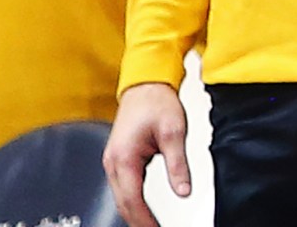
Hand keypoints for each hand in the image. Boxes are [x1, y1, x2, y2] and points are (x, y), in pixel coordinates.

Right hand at [103, 82, 190, 226]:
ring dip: (133, 213)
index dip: (144, 220)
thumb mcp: (174, 133)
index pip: (132, 199)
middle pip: (122, 202)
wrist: (146, 84)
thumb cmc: (157, 102)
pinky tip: (142, 209)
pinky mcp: (118, 158)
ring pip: (120, 196)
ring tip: (149, 226)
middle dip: (137, 221)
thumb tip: (183, 191)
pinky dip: (131, 201)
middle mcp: (113, 161)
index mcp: (124, 157)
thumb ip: (178, 165)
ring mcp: (113, 160)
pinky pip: (122, 186)